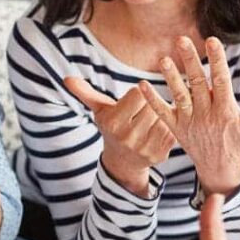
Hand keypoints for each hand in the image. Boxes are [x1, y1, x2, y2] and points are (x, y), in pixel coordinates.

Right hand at [63, 76, 175, 196]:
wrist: (122, 160)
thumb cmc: (112, 126)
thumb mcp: (99, 110)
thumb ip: (86, 93)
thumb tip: (68, 79)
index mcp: (113, 122)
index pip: (138, 93)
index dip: (137, 94)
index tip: (133, 100)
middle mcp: (127, 137)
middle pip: (151, 104)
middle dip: (149, 105)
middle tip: (143, 112)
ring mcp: (144, 148)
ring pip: (163, 116)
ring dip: (160, 115)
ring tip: (150, 121)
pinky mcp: (160, 154)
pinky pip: (171, 130)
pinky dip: (168, 127)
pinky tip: (158, 130)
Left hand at [138, 36, 239, 193]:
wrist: (221, 171)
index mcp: (226, 111)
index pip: (221, 81)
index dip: (217, 61)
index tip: (212, 41)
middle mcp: (206, 115)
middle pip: (197, 84)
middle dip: (190, 61)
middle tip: (181, 40)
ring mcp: (190, 122)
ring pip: (178, 96)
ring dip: (170, 77)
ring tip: (162, 59)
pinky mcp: (176, 129)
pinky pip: (161, 113)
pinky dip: (151, 100)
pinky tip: (140, 84)